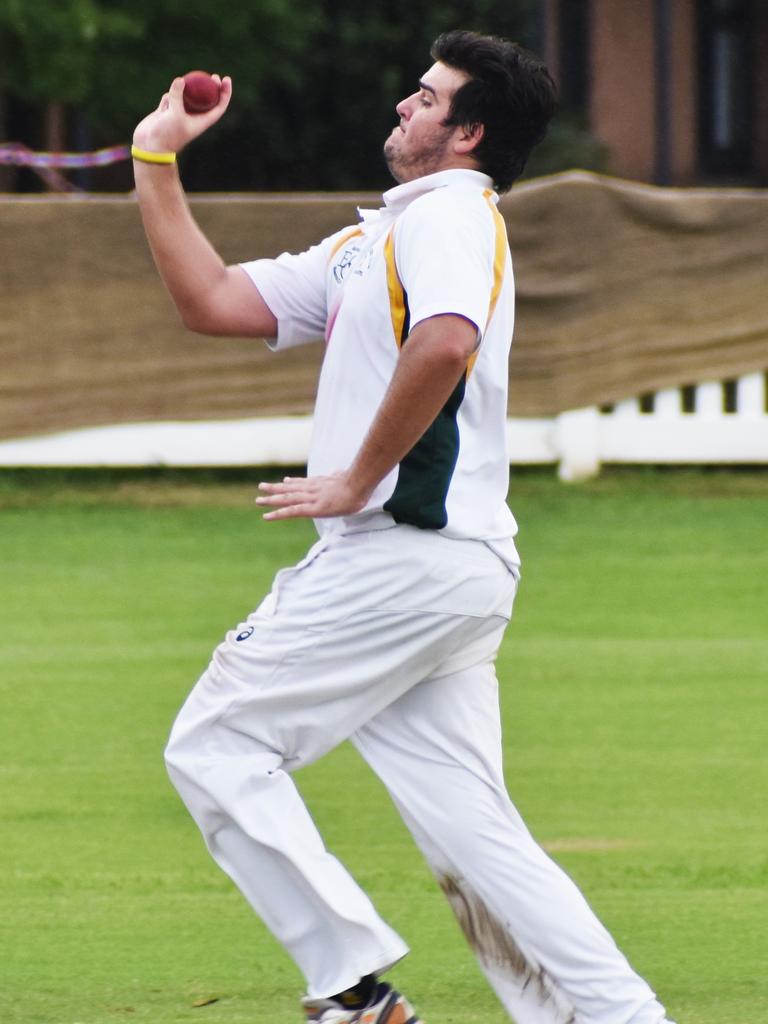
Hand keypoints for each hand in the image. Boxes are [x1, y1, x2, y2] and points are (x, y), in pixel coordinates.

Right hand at [133, 75, 231, 154]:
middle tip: (213, 76)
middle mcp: (193, 117)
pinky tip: (163, 106)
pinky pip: (170, 97)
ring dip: (184, 89)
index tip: (226, 79)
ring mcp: (180, 113)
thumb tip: (180, 79)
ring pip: (186, 95)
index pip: (219, 106)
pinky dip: (168, 96)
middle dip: (211, 87)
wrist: (151, 146)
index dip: (225, 93)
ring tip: (179, 90)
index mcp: (202, 121)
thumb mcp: (174, 115)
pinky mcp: (167, 111)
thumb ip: (178, 96)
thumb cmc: (167, 135)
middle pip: (206, 99)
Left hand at [256, 472, 371, 520]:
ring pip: (286, 499)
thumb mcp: (346, 477)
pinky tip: (267, 516)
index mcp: (321, 483)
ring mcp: (310, 498)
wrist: (358, 485)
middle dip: (275, 488)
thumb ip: (339, 475)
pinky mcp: (311, 509)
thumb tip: (339, 470)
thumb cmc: (358, 483)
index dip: (293, 482)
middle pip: (290, 488)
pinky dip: (278, 513)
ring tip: (258, 500)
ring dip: (271, 499)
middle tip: (261, 486)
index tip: (285, 481)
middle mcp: (312, 489)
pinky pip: (291, 511)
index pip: (304, 482)